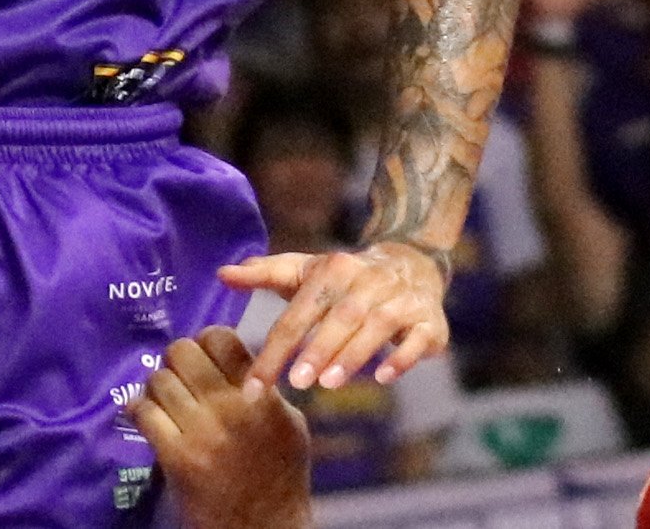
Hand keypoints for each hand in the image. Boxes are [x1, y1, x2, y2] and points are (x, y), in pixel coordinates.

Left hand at [129, 330, 312, 528]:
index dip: (206, 341)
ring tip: (165, 399)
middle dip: (177, 359)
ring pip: (159, 380)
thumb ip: (263, 387)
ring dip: (158, 386)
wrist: (265, 528)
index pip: (220, 338)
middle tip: (180, 375)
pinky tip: (148, 416)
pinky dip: (140, 410)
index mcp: (260, 394)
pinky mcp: (177, 458)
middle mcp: (230, 407)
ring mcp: (201, 433)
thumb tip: (232, 357)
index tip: (205, 355)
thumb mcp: (289, 422)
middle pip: (183, 352)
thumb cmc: (282, 474)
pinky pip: (144, 413)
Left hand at [221, 238, 450, 391]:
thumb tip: (222, 274)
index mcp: (334, 269)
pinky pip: (417, 338)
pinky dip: (402, 356)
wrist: (413, 264)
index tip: (253, 385)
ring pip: (378, 325)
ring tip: (328, 384)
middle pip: (341, 316)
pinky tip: (382, 378)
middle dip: (318, 349)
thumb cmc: (345, 279)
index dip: (275, 348)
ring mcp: (401, 300)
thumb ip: (266, 274)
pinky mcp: (428, 321)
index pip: (299, 312)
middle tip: (296, 382)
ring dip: (354, 354)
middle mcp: (368, 281)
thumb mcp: (306, 272)